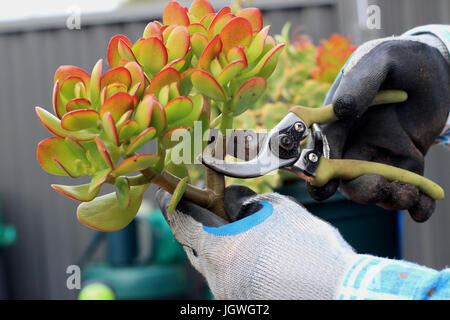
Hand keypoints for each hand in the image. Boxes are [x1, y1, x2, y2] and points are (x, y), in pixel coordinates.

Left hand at [156, 185, 355, 299]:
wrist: (337, 289)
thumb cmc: (307, 247)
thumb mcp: (277, 210)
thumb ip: (247, 201)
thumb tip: (232, 199)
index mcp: (219, 250)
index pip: (181, 226)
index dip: (173, 208)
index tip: (171, 197)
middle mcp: (217, 277)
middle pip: (194, 249)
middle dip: (199, 229)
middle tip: (209, 214)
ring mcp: (229, 295)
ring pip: (212, 266)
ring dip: (219, 248)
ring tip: (239, 235)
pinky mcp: (243, 304)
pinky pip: (228, 279)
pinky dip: (234, 265)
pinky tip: (253, 256)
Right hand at [307, 35, 449, 221]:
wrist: (436, 66)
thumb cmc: (399, 58)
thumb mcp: (380, 61)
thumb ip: (360, 81)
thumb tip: (341, 109)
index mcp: (339, 121)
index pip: (323, 149)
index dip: (320, 169)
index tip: (326, 185)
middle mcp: (354, 142)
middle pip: (347, 177)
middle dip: (362, 190)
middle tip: (382, 188)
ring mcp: (380, 154)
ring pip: (376, 187)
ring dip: (390, 199)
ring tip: (411, 193)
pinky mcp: (406, 161)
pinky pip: (407, 187)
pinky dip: (416, 204)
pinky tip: (426, 207)